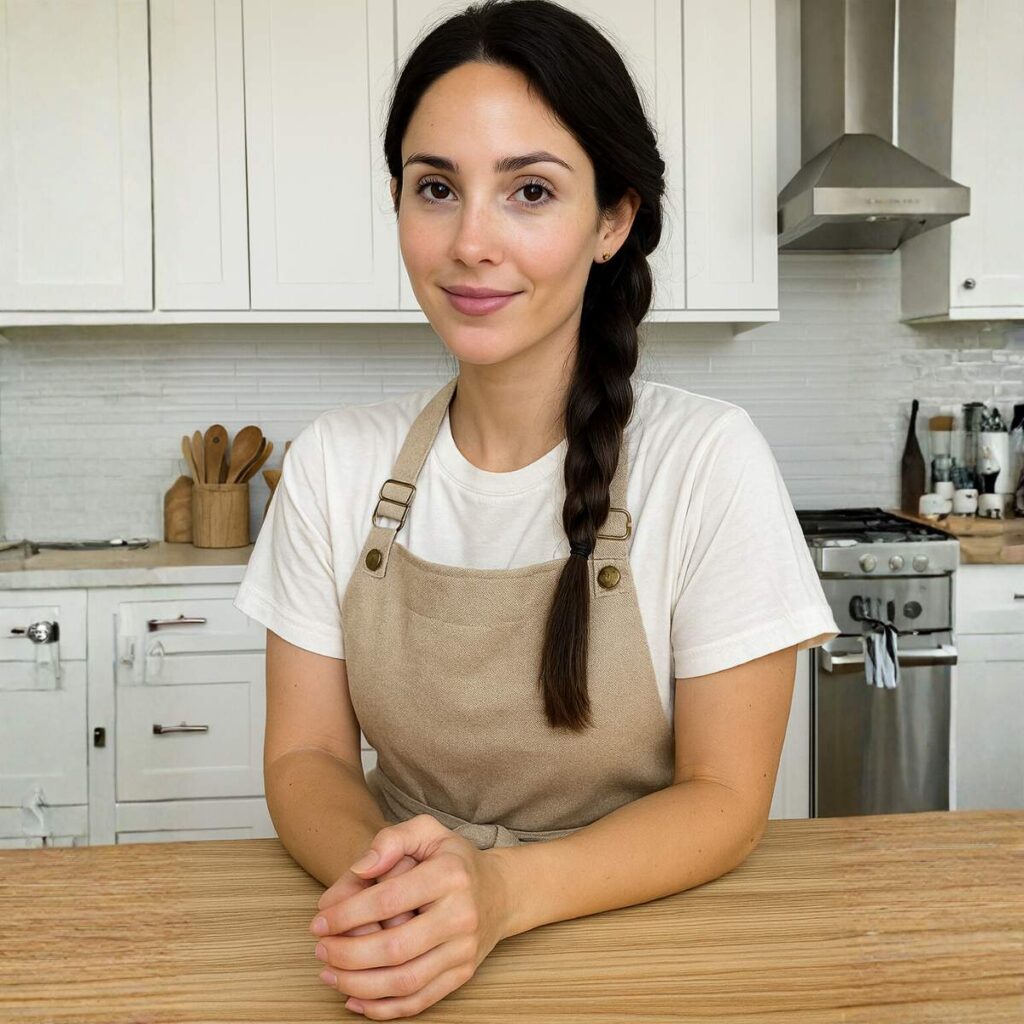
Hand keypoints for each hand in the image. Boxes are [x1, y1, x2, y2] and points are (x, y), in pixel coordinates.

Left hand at [309, 813, 512, 1018]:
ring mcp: (464, 950)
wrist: (500, 892)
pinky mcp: (462, 975)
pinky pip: (420, 1001)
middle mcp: (461, 915)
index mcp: (450, 875)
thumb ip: (392, 840)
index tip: (319, 921)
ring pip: (405, 981)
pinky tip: (354, 997)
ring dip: (359, 984)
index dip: (348, 913)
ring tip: (329, 974)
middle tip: (320, 949)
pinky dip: (383, 1007)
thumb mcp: (427, 832)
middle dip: (348, 954)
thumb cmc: (453, 860)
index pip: (390, 899)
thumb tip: (361, 869)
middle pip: (395, 947)